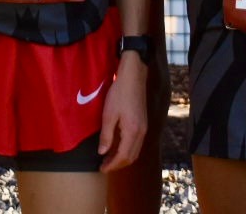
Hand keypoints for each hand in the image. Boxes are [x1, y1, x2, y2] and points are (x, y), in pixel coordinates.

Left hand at [98, 53, 146, 171]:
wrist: (133, 77)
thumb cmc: (119, 93)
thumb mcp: (108, 114)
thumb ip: (106, 135)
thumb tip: (102, 153)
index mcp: (132, 132)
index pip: (123, 156)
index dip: (112, 165)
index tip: (102, 169)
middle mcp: (141, 133)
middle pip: (131, 157)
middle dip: (118, 164)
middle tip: (104, 166)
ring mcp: (144, 128)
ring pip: (135, 151)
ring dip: (123, 158)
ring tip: (109, 158)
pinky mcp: (143, 123)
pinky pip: (136, 143)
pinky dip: (127, 149)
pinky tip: (117, 146)